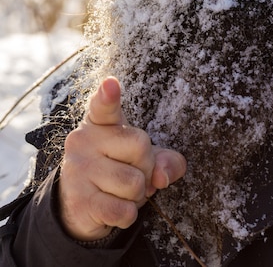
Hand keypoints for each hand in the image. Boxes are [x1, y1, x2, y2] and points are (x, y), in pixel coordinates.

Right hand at [58, 76, 185, 240]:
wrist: (80, 206)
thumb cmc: (118, 169)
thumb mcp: (144, 158)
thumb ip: (166, 160)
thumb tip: (162, 176)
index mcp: (100, 122)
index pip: (104, 106)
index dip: (108, 95)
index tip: (111, 84)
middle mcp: (84, 140)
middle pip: (141, 147)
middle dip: (146, 166)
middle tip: (130, 171)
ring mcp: (79, 170)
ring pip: (134, 183)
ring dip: (138, 194)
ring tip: (121, 191)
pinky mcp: (80, 201)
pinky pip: (123, 211)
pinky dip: (128, 215)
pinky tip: (115, 208)